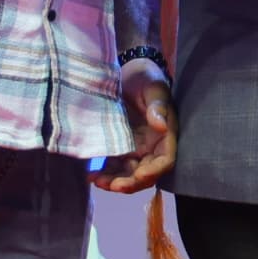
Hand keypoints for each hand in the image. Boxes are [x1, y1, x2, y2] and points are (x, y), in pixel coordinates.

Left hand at [98, 65, 177, 195]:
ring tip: (97, 182)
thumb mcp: (153, 88)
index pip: (165, 160)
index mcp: (166, 134)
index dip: (153, 172)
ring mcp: (136, 148)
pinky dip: (105, 173)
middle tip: (111, 185)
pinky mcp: (120, 147)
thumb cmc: (145, 77)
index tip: (139, 176)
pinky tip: (92, 175)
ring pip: (128, 174)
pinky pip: (114, 166)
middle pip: (146, 174)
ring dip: (115, 182)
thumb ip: (157, 106)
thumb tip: (161, 124)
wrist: (127, 72)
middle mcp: (152, 146)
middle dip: (130, 183)